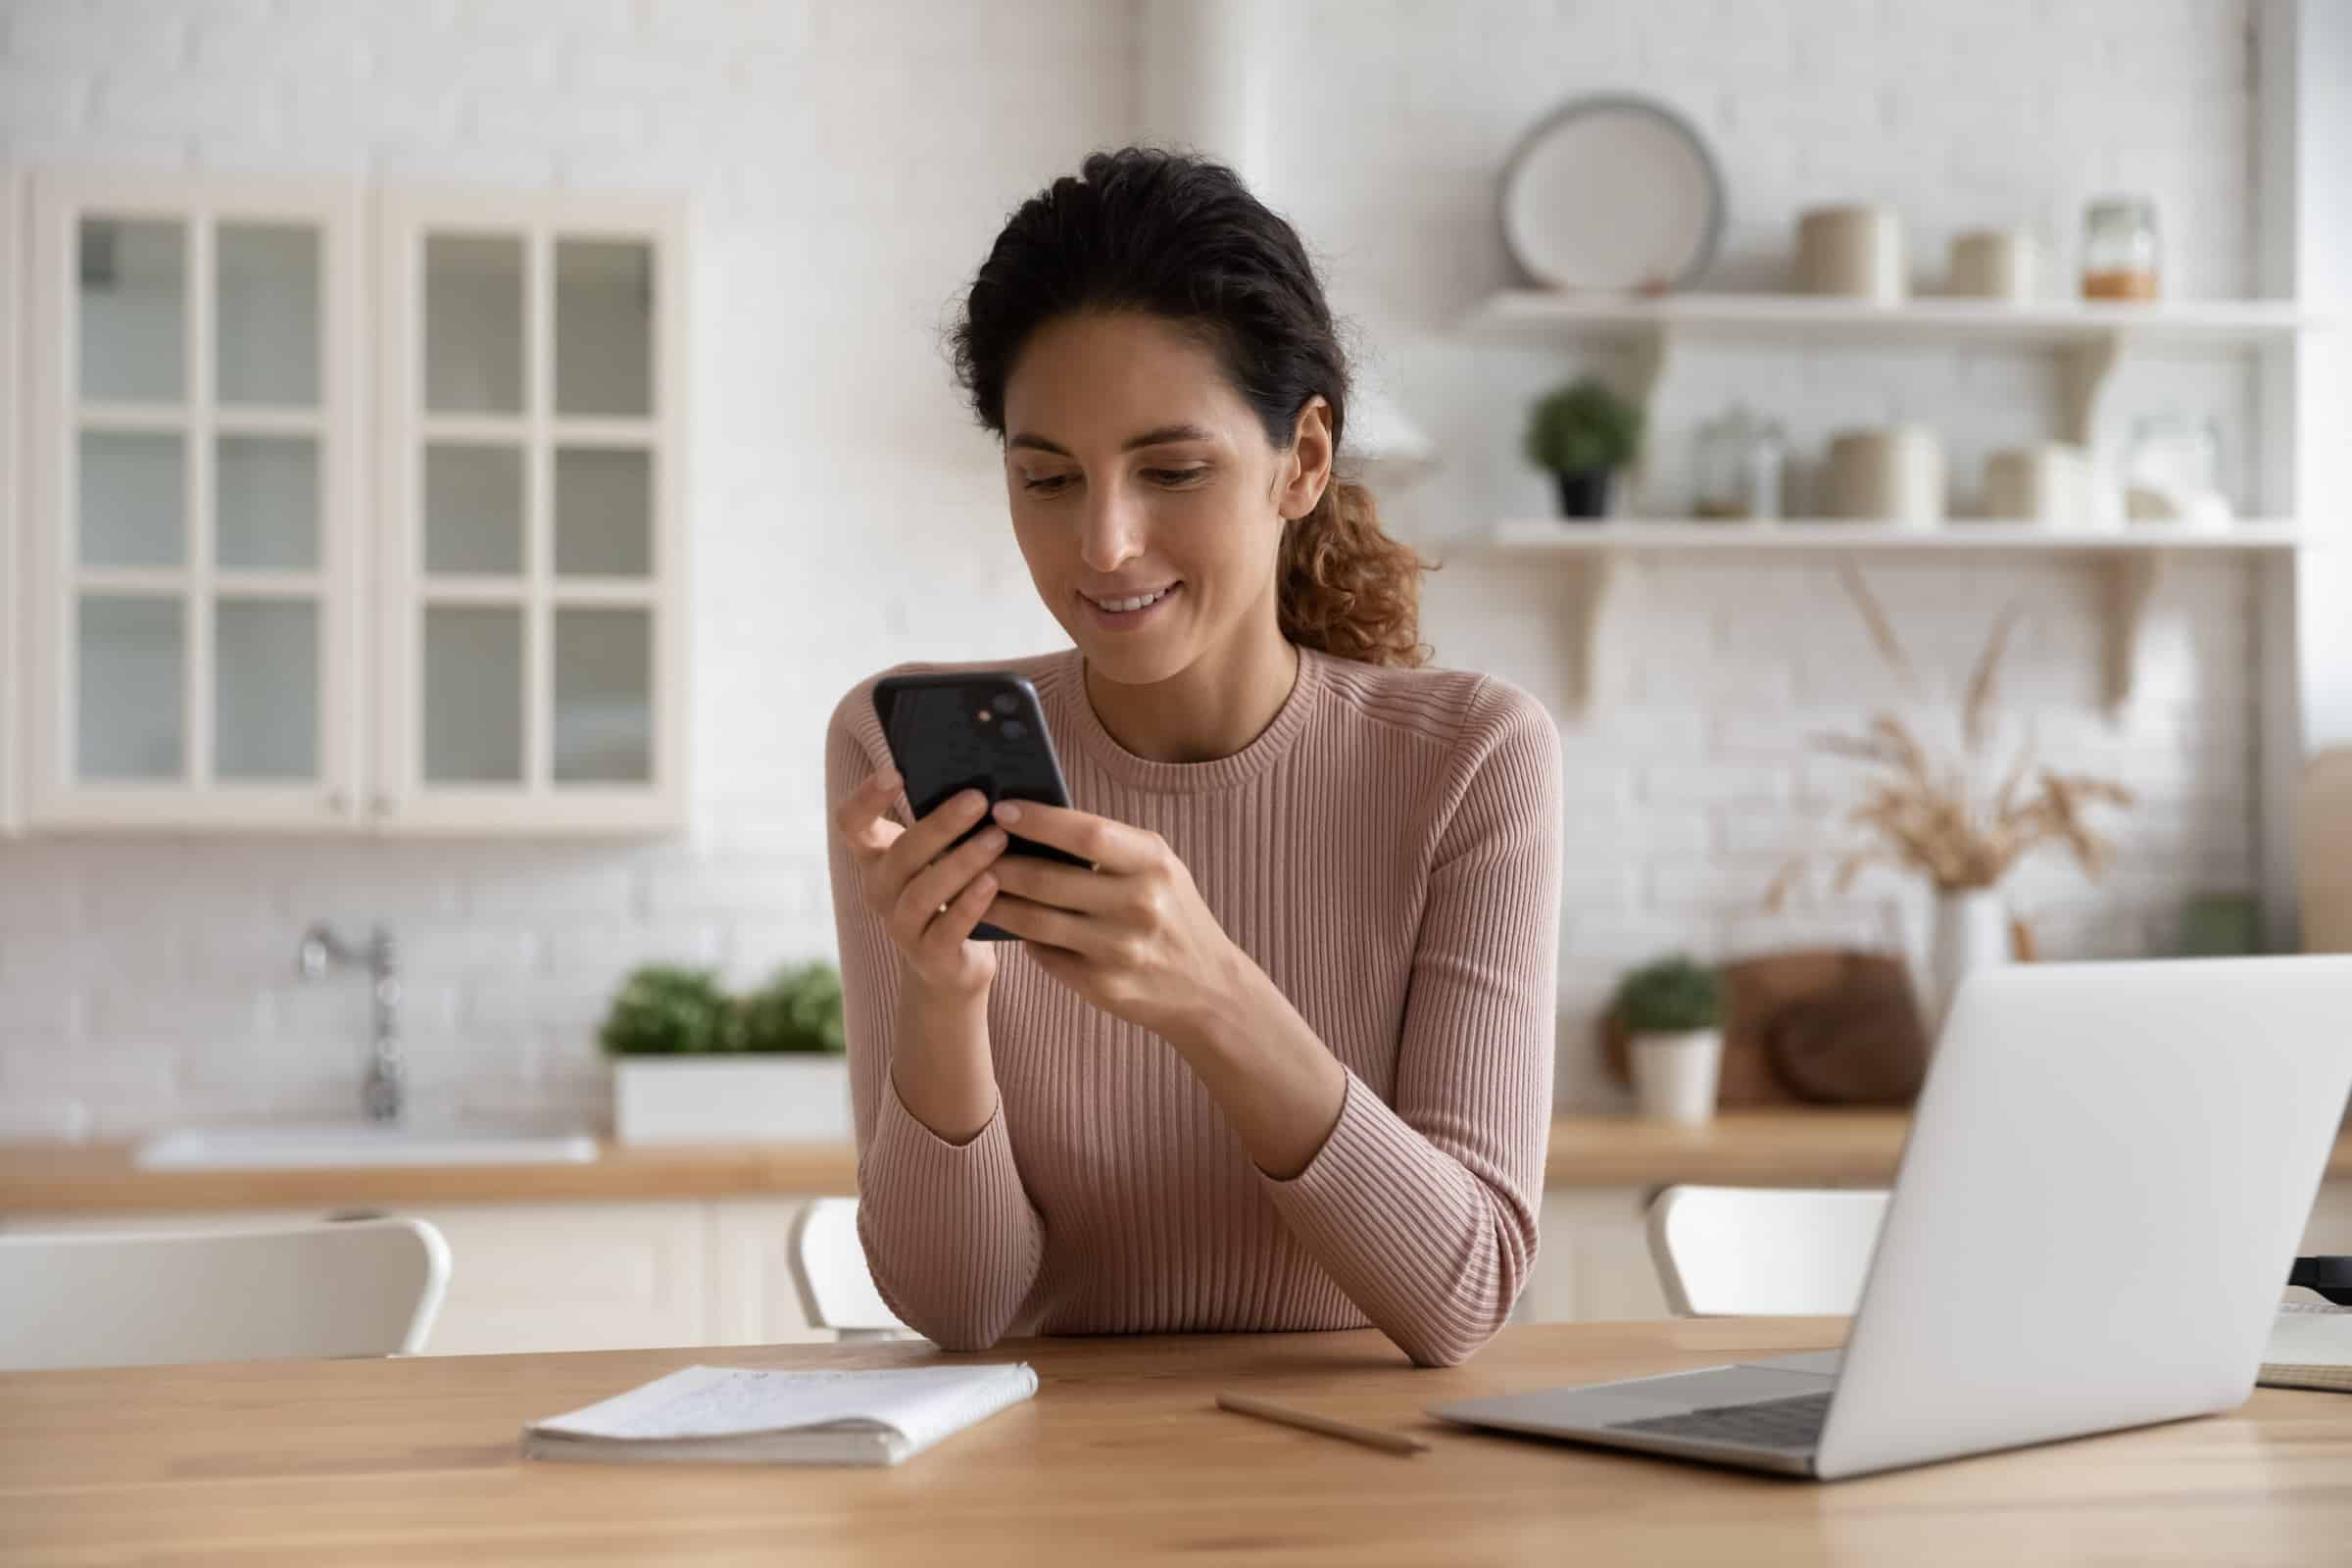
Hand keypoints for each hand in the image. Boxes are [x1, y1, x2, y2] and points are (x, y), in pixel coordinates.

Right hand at [832, 768, 1009, 998]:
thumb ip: (945, 821)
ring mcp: (901, 926)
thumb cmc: (949, 891)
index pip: (851, 823)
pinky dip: (970, 904)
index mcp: (876, 856)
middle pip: (901, 853)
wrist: (951, 965)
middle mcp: (880, 889)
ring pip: (923, 892)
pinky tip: (993, 881)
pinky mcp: (930, 956)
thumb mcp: (938, 853)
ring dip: (962, 862)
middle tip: (978, 799)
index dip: (866, 798)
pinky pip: (947, 929)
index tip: (895, 772)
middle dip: (940, 824)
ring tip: (998, 838)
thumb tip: (984, 772)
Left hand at [979, 800, 1242, 1041]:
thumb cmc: (1173, 912)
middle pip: (1049, 880)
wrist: (1209, 987)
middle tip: (969, 850)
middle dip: (1000, 864)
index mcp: (1154, 865)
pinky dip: (1022, 936)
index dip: (1038, 820)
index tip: (1000, 810)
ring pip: (1036, 922)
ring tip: (973, 886)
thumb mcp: (1159, 867)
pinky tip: (1006, 922)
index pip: (1087, 834)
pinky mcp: (1103, 985)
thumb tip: (1034, 821)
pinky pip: (1045, 954)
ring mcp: (1120, 950)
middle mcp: (1140, 906)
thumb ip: (1110, 846)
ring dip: (997, 902)